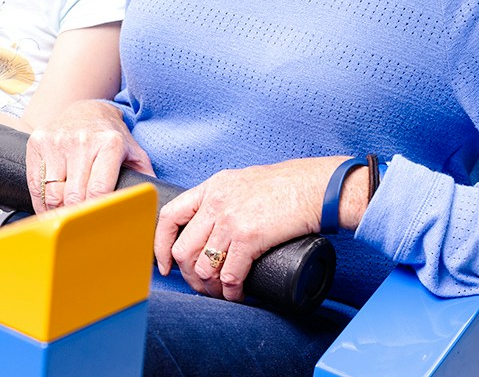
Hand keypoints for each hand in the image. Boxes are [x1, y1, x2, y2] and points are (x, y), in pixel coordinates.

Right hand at [26, 100, 151, 214]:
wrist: (86, 109)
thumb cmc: (110, 137)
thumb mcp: (133, 151)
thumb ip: (144, 176)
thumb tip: (153, 205)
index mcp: (109, 144)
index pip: (99, 190)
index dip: (96, 213)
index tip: (97, 224)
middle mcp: (82, 140)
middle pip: (74, 196)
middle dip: (78, 215)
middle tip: (81, 225)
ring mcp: (57, 140)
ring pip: (53, 194)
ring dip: (58, 211)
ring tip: (66, 216)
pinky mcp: (38, 142)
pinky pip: (35, 184)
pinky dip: (42, 203)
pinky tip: (51, 207)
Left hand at [155, 156, 343, 301]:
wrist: (317, 187)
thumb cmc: (288, 185)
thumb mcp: (244, 182)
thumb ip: (225, 199)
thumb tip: (213, 227)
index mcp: (212, 187)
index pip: (170, 215)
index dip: (161, 244)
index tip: (166, 264)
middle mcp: (216, 201)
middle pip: (183, 248)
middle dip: (189, 275)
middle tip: (202, 286)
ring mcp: (231, 219)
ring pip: (203, 265)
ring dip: (210, 287)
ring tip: (222, 293)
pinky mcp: (249, 236)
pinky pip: (230, 274)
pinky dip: (232, 291)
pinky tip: (238, 294)